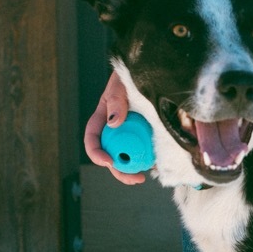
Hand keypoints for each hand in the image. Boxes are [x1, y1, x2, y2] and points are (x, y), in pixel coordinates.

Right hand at [85, 70, 146, 184]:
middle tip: (135, 178)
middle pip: (112, 155)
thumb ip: (116, 99)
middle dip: (120, 171)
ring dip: (135, 169)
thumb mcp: (121, 84)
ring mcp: (131, 135)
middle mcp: (115, 130)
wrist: (155, 73)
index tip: (108, 161)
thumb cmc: (132, 75)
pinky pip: (146, 151)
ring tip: (146, 175)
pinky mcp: (147, 136)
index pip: (93, 138)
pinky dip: (151, 160)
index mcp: (103, 118)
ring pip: (129, 157)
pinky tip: (159, 165)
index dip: (96, 153)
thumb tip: (113, 122)